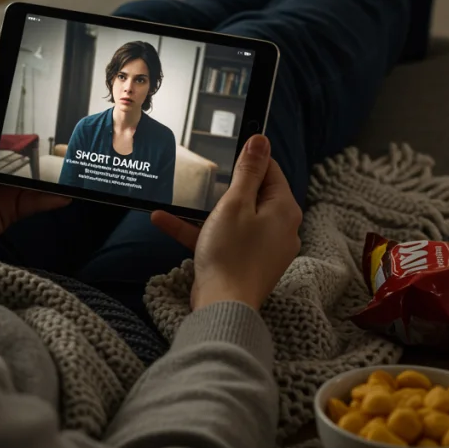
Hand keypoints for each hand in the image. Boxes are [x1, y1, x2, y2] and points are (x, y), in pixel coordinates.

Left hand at [0, 63, 69, 255]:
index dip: (27, 117)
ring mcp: (3, 187)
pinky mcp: (9, 210)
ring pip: (37, 178)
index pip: (9, 124)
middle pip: (28, 151)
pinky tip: (69, 192)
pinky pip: (36, 202)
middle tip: (72, 135)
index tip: (50, 105)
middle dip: (47, 146)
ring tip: (77, 164)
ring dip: (55, 173)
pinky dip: (53, 198)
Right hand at [150, 134, 300, 310]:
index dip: (249, 159)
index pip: (271, 171)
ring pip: (233, 218)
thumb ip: (248, 171)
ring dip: (203, 210)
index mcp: (284, 210)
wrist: (222, 307)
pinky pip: (222, 238)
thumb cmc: (230, 255)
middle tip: (204, 175)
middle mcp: (280, 228)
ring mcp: (263, 247)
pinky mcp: (245, 262)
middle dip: (224, 186)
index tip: (229, 151)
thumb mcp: (235, 204)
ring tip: (178, 198)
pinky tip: (164, 220)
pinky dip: (198, 230)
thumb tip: (261, 140)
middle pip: (253, 194)